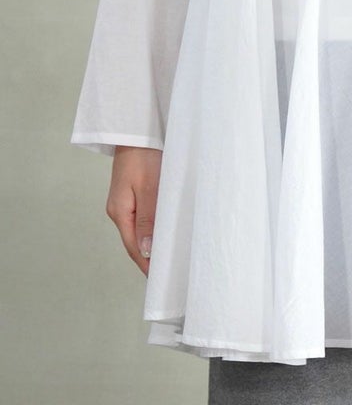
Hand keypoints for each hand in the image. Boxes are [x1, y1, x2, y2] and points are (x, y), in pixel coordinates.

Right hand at [106, 146, 162, 275]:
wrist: (137, 130)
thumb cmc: (144, 155)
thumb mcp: (149, 187)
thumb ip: (148, 218)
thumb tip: (147, 250)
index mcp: (120, 212)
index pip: (134, 247)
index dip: (147, 264)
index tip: (161, 279)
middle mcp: (119, 210)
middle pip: (135, 241)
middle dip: (151, 257)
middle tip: (170, 272)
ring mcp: (125, 202)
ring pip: (140, 229)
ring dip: (154, 242)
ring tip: (171, 256)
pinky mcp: (133, 193)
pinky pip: (143, 216)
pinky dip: (154, 227)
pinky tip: (166, 231)